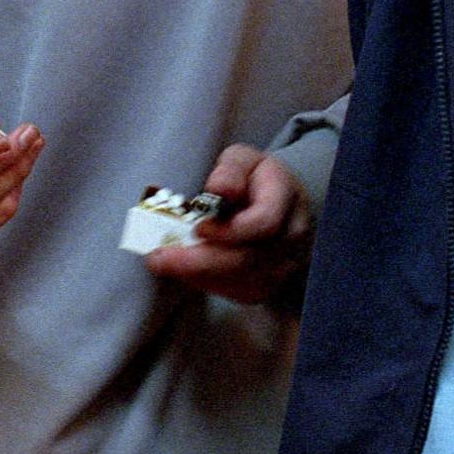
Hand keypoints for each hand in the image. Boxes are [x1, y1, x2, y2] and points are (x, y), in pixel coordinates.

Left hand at [144, 145, 313, 303]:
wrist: (279, 200)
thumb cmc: (254, 178)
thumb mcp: (241, 159)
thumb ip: (230, 170)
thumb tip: (219, 190)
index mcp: (287, 198)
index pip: (264, 223)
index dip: (229, 231)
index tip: (197, 227)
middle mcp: (293, 236)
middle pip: (249, 260)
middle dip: (201, 262)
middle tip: (160, 258)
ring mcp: (286, 264)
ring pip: (243, 283)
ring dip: (199, 275)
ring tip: (166, 262)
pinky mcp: (272, 284)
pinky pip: (239, 293)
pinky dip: (208, 284)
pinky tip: (186, 270)